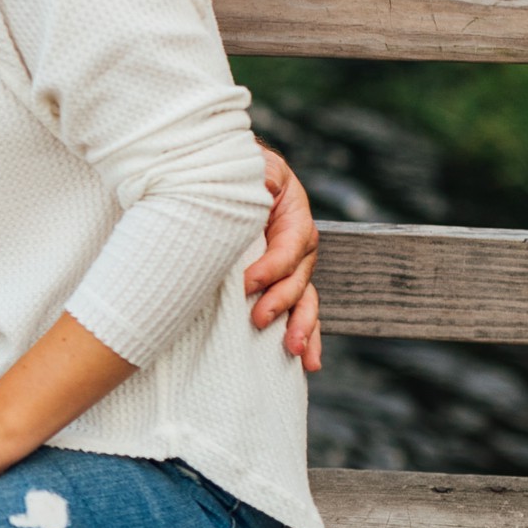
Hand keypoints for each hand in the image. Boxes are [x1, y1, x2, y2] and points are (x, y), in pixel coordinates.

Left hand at [243, 143, 322, 371]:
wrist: (220, 176)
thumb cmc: (231, 170)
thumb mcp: (248, 164)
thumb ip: (259, 175)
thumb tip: (266, 185)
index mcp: (294, 215)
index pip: (290, 246)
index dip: (271, 267)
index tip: (245, 284)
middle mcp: (299, 244)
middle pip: (299, 278)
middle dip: (282, 302)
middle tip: (258, 319)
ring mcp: (292, 267)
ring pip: (305, 300)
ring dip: (302, 327)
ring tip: (294, 351)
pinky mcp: (280, 284)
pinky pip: (298, 311)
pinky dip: (305, 335)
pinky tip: (307, 363)